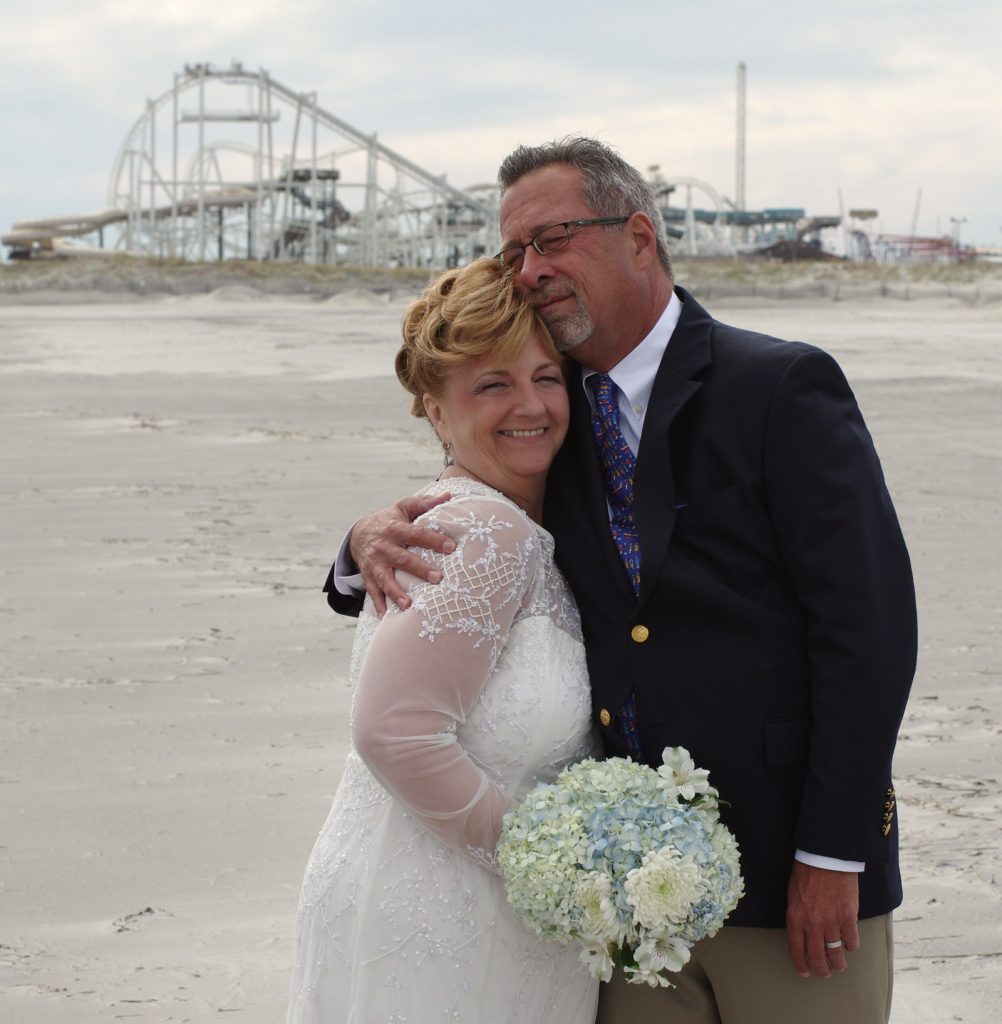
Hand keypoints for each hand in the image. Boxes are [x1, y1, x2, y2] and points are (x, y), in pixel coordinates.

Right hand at [349, 493, 453, 614]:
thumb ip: (426, 503)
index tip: (451, 547)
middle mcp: (384, 546)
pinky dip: (379, 605)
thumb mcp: (404, 507)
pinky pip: (373, 592)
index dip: (433, 539)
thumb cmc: (390, 520)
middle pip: (403, 558)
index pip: (417, 533)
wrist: (359, 532)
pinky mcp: (368, 576)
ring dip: (396, 592)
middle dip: (419, 569)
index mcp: (395, 528)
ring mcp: (375, 563)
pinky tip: (387, 617)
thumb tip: (449, 496)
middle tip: (438, 578)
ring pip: (385, 578)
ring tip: (408, 604)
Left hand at [786, 861, 859, 977]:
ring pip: (836, 955)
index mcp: (795, 918)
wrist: (825, 858)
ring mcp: (832, 923)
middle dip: (821, 970)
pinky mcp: (849, 918)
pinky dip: (851, 946)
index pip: (797, 951)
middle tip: (824, 972)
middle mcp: (813, 925)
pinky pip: (852, 942)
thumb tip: (802, 935)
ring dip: (838, 964)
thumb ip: (797, 917)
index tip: (805, 973)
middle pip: (818, 958)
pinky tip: (849, 945)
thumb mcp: (793, 896)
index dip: (802, 965)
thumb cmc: (806, 873)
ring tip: (838, 965)